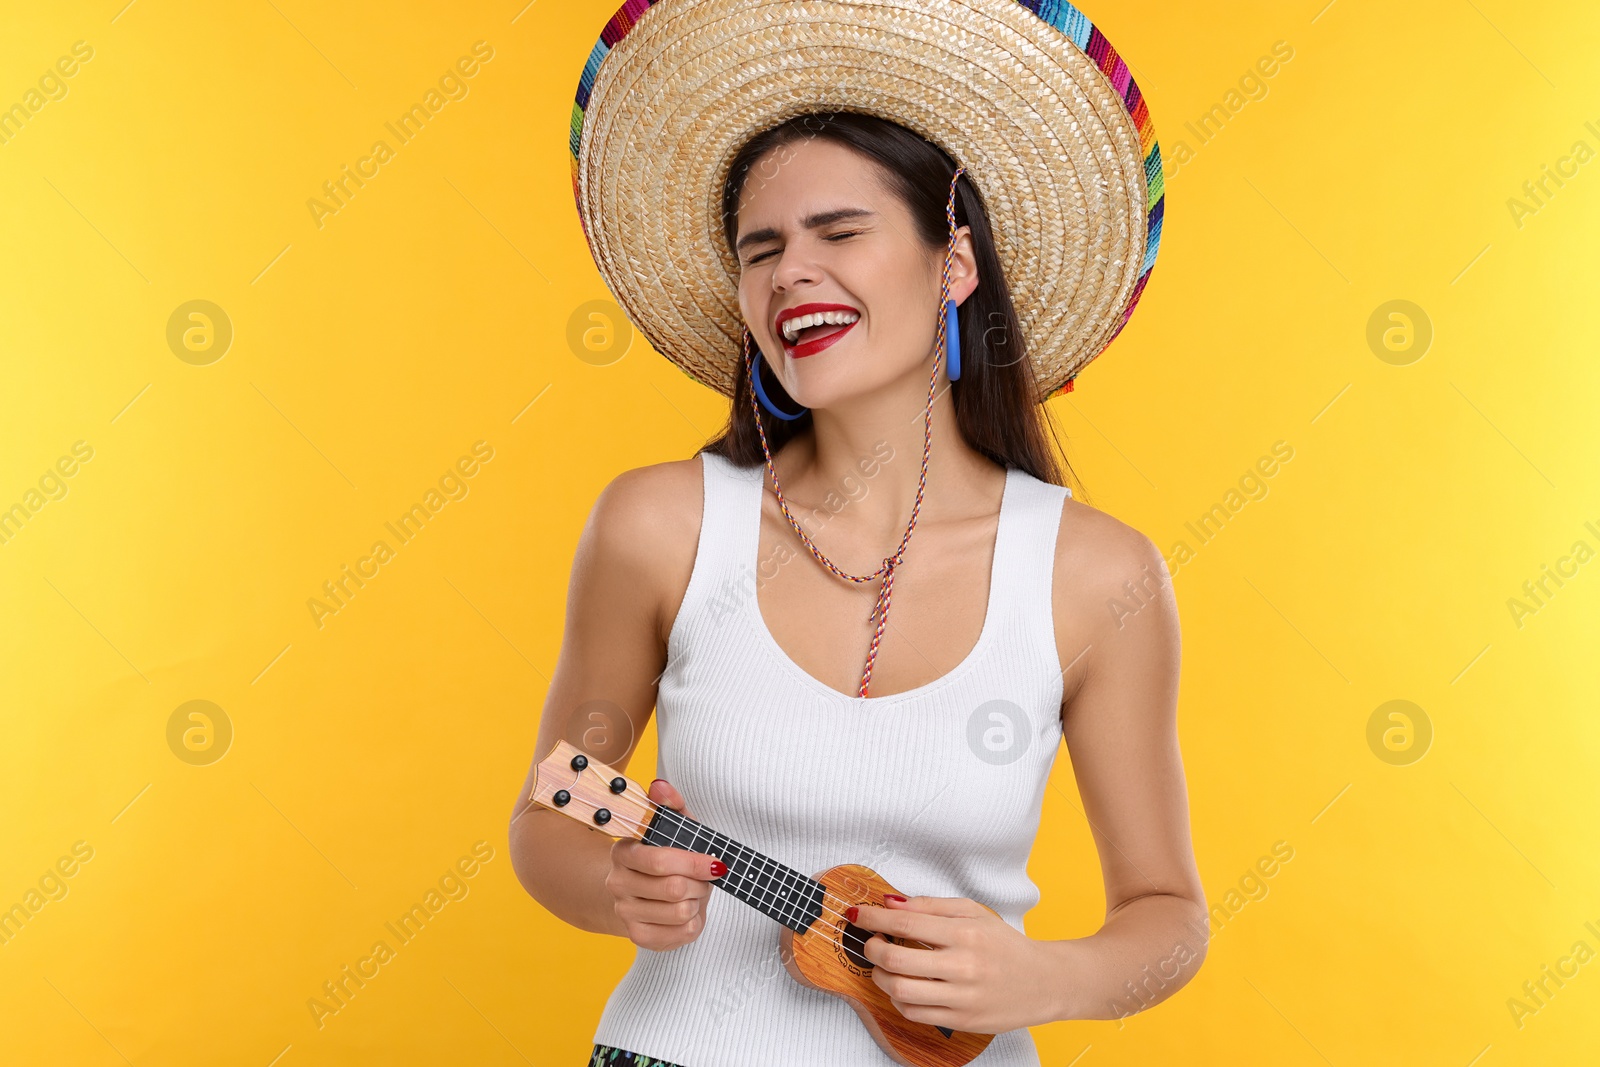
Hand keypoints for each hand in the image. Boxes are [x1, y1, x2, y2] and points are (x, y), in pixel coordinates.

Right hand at [605, 778, 726, 949]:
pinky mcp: (640, 936)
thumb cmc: (662, 856)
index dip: (694, 862)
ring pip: (681, 912)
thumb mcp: (671, 826)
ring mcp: (625, 913)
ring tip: (693, 892)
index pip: (659, 861)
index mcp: (622, 852)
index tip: (716, 861)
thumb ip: (670, 805)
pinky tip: (687, 911)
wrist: (640, 893)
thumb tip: (660, 787)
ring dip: (698, 901)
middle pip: (674, 889)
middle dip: (700, 882)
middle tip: (704, 877)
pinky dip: (695, 921)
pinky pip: (682, 933)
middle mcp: (617, 883)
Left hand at [849, 894, 1060, 1033]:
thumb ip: (931, 906)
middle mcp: (963, 966)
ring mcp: (962, 997)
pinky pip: (914, 1013)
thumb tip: (891, 903)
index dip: (873, 919)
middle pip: (895, 960)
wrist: (1044, 982)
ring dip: (880, 977)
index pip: (905, 924)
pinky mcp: (961, 1021)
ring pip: (900, 991)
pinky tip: (903, 987)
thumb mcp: (974, 913)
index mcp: (965, 933)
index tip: (857, 915)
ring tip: (884, 967)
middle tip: (871, 943)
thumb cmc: (1006, 945)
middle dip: (872, 949)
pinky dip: (899, 1000)